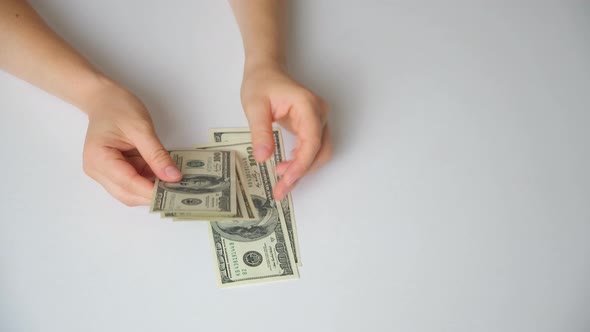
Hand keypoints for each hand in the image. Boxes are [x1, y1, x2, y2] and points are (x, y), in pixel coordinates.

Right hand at [82, 81, 181, 205]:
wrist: (104, 99)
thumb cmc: (117, 107)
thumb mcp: (141, 128)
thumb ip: (157, 155)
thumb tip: (173, 177)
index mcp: (99, 158)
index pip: (128, 183)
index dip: (152, 191)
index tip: (175, 192)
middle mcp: (97, 170)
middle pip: (128, 194)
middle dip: (153, 193)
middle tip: (179, 189)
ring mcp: (104, 173)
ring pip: (131, 192)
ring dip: (152, 187)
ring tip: (173, 179)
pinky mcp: (113, 172)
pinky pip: (133, 182)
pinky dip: (148, 180)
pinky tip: (162, 172)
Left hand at [241, 64, 331, 199]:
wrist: (266, 70)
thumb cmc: (260, 83)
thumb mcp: (254, 106)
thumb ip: (260, 131)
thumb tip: (263, 157)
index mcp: (307, 106)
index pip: (312, 141)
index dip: (302, 163)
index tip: (286, 179)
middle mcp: (319, 113)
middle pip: (320, 151)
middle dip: (302, 172)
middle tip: (281, 189)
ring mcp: (319, 120)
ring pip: (320, 153)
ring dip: (303, 169)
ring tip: (281, 181)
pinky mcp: (313, 126)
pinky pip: (313, 149)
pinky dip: (302, 162)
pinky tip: (286, 169)